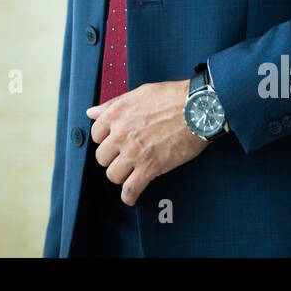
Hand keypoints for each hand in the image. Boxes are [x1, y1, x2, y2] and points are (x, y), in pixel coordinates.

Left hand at [85, 79, 210, 205]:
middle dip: (113, 158)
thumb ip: (113, 105)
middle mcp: (121, 133)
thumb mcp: (139, 93)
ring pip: (113, 175)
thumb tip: (92, 112)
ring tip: (131, 173)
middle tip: (125, 157)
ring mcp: (134, 152)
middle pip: (102, 157)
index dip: (106, 140)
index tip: (114, 143)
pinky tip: (131, 196)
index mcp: (116, 114)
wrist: (199, 108)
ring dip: (121, 175)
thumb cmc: (173, 97)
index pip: (95, 135)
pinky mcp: (150, 167)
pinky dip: (129, 196)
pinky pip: (130, 189)